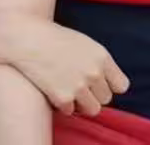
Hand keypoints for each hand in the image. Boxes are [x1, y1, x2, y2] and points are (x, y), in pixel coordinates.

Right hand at [0, 15, 128, 116]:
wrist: (27, 38)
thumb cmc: (54, 39)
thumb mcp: (84, 43)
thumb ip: (98, 62)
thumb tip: (109, 85)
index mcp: (101, 56)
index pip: (121, 85)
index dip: (110, 85)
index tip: (99, 82)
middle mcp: (94, 72)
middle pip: (106, 99)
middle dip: (93, 94)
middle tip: (77, 83)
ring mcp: (79, 86)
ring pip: (92, 109)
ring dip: (81, 103)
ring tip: (68, 88)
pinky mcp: (63, 97)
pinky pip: (70, 111)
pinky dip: (62, 104)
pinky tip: (54, 88)